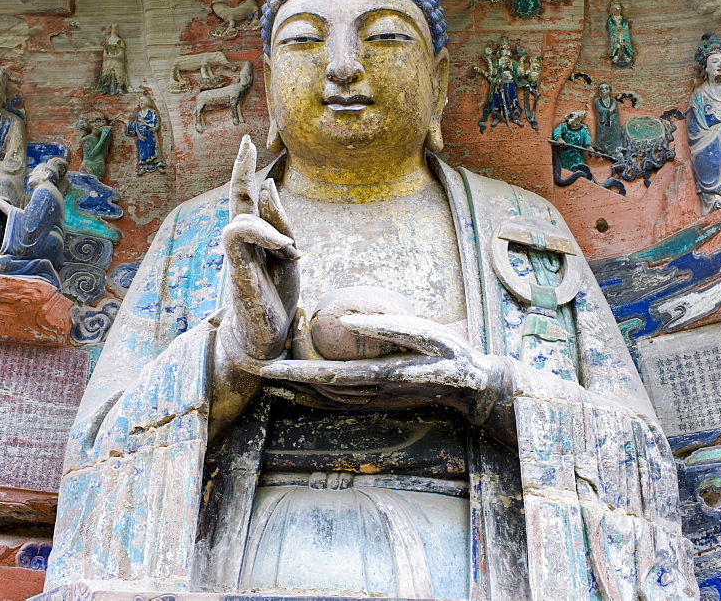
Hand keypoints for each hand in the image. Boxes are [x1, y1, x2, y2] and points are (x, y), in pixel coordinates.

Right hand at [221, 135, 299, 359]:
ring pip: (241, 216)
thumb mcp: (288, 255)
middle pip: (237, 199)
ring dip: (267, 222)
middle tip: (246, 141)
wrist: (266, 336)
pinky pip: (238, 235)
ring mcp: (237, 254)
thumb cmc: (276, 297)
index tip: (250, 144)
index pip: (249, 199)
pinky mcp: (236, 268)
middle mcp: (243, 242)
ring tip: (286, 247)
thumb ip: (279, 223)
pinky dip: (260, 232)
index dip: (248, 171)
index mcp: (256, 238)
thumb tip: (268, 186)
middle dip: (241, 169)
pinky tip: (282, 245)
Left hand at [259, 313, 506, 420]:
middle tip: (250, 363)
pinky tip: (296, 391)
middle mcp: (369, 393)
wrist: (470, 387)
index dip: (290, 370)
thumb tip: (348, 318)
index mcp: (377, 375)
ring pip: (321, 397)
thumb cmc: (450, 354)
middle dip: (280, 377)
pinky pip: (335, 403)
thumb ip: (386, 326)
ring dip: (291, 387)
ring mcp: (371, 400)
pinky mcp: (375, 401)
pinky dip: (311, 398)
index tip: (264, 364)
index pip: (323, 374)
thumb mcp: (423, 333)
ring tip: (263, 374)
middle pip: (314, 388)